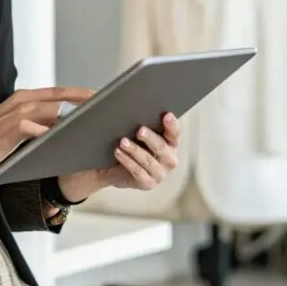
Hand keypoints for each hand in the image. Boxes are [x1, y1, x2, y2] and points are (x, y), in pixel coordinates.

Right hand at [0, 87, 93, 171]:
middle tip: (104, 104)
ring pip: (49, 108)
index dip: (80, 93)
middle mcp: (22, 101)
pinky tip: (62, 136)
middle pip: (58, 96)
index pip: (59, 92)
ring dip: (71, 113)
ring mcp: (16, 113)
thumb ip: (41, 123)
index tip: (101, 96)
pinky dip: (47, 130)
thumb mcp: (22, 128)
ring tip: (91, 120)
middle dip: (82, 99)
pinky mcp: (9, 128)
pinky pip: (32, 127)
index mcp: (26, 99)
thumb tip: (66, 126)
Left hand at [59, 112, 180, 199]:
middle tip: (139, 130)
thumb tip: (131, 102)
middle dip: (150, 138)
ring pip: (149, 160)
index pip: (175, 132)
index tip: (165, 115)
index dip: (172, 124)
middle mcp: (169, 158)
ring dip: (135, 150)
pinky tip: (118, 153)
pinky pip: (138, 172)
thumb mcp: (133, 130)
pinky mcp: (148, 183)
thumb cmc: (127, 143)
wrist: (111, 167)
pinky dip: (128, 162)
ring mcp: (160, 173)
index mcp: (170, 143)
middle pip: (162, 147)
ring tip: (122, 142)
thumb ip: (139, 119)